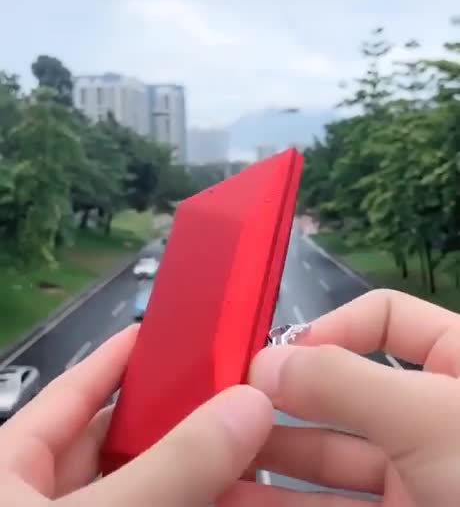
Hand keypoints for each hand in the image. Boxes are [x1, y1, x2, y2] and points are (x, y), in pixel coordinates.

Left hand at [0, 325, 272, 506]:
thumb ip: (169, 466)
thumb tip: (252, 405)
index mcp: (12, 468)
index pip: (76, 390)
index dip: (125, 356)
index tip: (176, 332)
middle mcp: (52, 497)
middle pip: (129, 440)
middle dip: (186, 417)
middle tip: (240, 392)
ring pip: (159, 488)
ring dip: (211, 470)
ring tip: (260, 441)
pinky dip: (214, 506)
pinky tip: (251, 497)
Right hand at [221, 289, 459, 506]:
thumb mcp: (430, 418)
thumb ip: (343, 382)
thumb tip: (263, 362)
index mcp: (455, 367)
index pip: (386, 319)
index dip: (332, 328)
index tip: (281, 361)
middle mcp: (428, 418)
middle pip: (342, 392)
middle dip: (282, 403)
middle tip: (226, 419)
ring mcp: (410, 480)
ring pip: (328, 456)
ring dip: (271, 459)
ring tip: (216, 465)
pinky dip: (282, 505)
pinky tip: (236, 500)